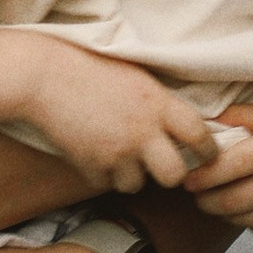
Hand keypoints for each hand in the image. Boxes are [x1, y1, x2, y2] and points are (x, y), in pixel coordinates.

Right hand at [2, 36, 218, 193]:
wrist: (44, 76)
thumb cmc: (90, 68)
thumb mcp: (137, 77)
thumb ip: (161, 102)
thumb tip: (184, 125)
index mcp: (158, 103)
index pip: (199, 135)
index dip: (209, 150)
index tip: (208, 154)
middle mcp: (142, 131)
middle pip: (174, 175)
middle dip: (170, 174)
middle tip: (162, 165)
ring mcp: (116, 151)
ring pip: (137, 184)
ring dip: (131, 175)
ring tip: (120, 156)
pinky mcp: (90, 164)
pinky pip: (105, 184)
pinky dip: (102, 175)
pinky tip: (95, 155)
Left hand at [187, 80, 252, 245]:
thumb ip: (243, 115)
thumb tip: (204, 120)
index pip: (231, 166)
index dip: (203, 176)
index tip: (187, 178)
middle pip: (232, 200)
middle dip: (205, 201)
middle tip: (194, 194)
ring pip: (243, 218)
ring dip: (221, 213)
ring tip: (212, 201)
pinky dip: (245, 222)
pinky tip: (241, 209)